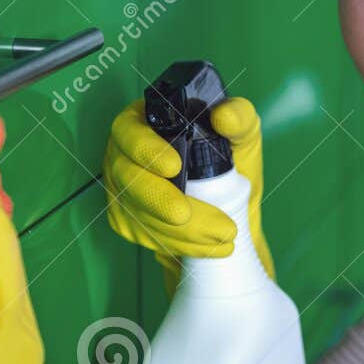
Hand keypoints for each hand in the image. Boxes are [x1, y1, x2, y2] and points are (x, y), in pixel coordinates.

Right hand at [102, 95, 273, 293]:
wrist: (232, 207)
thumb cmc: (233, 162)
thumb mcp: (242, 136)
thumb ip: (239, 119)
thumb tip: (223, 117)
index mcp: (145, 123)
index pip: (130, 131)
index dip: (146, 149)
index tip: (174, 166)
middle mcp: (124, 154)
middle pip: (129, 178)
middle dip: (162, 200)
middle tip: (193, 216)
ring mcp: (121, 189)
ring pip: (138, 212)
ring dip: (180, 230)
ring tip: (223, 236)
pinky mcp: (127, 219)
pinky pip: (145, 235)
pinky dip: (179, 244)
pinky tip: (207, 246)